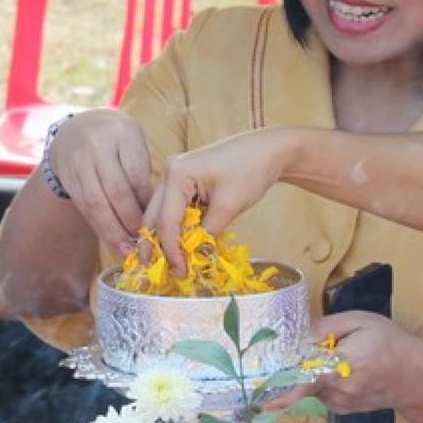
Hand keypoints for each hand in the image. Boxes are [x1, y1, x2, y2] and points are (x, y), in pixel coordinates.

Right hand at [47, 109, 154, 253]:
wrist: (78, 129)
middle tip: (143, 242)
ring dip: (112, 230)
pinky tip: (110, 240)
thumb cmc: (116, 141)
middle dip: (130, 221)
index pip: (137, 176)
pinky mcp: (66, 175)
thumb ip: (141, 174)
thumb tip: (152, 217)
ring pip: (96, 202)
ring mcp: (78, 160)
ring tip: (125, 249)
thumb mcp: (133, 145)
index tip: (155, 225)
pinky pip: (83, 206)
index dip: (146, 205)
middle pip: (116, 191)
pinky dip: (98, 226)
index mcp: (123, 133)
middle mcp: (97, 144)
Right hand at [144, 129, 295, 273]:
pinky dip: (177, 228)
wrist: (268, 149)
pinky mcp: (184, 182)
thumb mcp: (230, 206)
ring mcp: (174, 176)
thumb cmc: (252, 170)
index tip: (181, 272)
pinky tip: (182, 245)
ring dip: (166, 238)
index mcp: (177, 174)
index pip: (166, 221)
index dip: (172, 250)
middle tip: (164, 272)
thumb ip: (208, 232)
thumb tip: (195, 257)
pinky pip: (173, 209)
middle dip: (158, 246)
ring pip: (160, 214)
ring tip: (173, 263)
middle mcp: (169, 173)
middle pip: (154, 217)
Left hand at [271, 311, 422, 414]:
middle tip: (327, 351)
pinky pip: (322, 394)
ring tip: (346, 360)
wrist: (416, 376)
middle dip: (303, 365)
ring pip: (312, 386)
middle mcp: (340, 389)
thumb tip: (300, 338)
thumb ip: (327, 326)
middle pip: (304, 377)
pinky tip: (347, 373)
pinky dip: (325, 382)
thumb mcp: (361, 322)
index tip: (262, 404)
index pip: (307, 379)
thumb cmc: (389, 343)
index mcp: (343, 364)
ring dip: (316, 373)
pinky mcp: (343, 410)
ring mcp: (341, 403)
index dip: (283, 392)